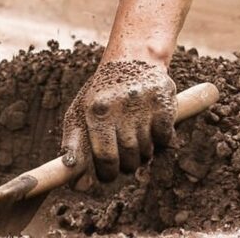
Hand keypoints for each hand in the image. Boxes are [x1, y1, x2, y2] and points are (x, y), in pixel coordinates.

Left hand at [61, 60, 175, 182]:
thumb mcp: (81, 112)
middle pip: (129, 158)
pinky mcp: (165, 102)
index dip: (107, 173)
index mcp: (96, 110)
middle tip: (123, 152)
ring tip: (135, 133)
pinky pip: (165, 139)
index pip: (105, 158)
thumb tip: (74, 180)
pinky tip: (151, 126)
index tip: (108, 173)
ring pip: (148, 151)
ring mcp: (145, 104)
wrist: (133, 58)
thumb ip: (74, 145)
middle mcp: (120, 106)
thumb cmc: (103, 94)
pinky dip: (160, 140)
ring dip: (143, 151)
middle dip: (126, 163)